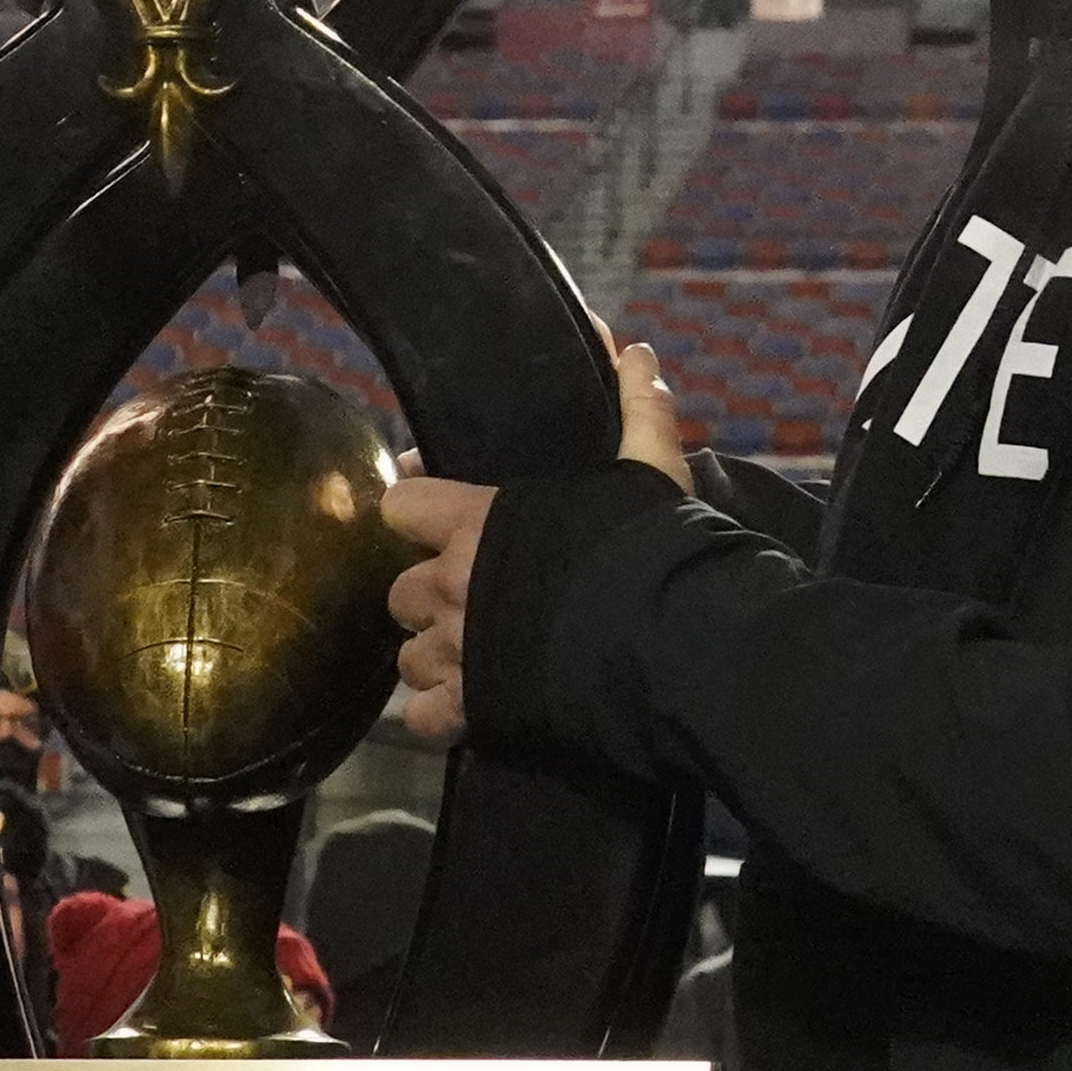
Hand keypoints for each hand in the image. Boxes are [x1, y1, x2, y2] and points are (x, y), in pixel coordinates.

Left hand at [384, 345, 688, 744]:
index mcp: (477, 522)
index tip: (437, 522)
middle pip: (400, 589)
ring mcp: (458, 653)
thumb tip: (641, 353)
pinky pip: (422, 717)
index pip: (400, 504)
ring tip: (469, 657)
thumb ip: (639, 413)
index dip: (416, 512)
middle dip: (428, 595)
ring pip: (408, 656)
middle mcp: (452, 587)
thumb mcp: (651, 472)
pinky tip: (466, 707)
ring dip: (432, 656)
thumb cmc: (652, 551)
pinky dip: (437, 714)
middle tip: (467, 599)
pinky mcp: (473, 710)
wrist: (671, 648)